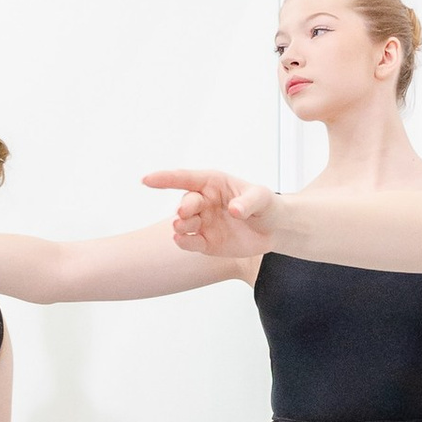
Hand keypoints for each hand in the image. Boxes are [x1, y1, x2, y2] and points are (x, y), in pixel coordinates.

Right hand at [143, 169, 275, 258]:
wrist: (275, 229)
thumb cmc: (267, 205)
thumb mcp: (262, 198)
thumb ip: (248, 203)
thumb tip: (233, 210)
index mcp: (213, 183)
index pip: (185, 178)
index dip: (165, 178)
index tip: (146, 180)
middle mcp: (204, 201)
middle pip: (184, 203)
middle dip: (183, 207)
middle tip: (185, 212)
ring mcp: (203, 222)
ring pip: (183, 224)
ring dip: (181, 226)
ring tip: (185, 227)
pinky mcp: (206, 242)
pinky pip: (189, 243)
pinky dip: (184, 243)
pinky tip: (183, 241)